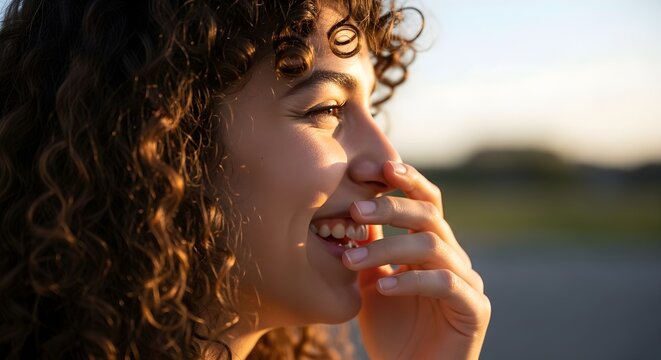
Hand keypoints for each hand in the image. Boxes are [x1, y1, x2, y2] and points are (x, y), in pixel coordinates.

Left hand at [342, 161, 490, 359]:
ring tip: (351, 259)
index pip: (424, 199)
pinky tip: (381, 288)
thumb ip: (369, 247)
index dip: (403, 179)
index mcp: (432, 244)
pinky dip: (410, 281)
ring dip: (388, 249)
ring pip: (432, 245)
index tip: (366, 169)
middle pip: (429, 214)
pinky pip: (444, 283)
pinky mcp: (474, 308)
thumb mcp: (371, 280)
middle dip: (390, 207)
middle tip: (354, 211)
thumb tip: (349, 209)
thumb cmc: (391, 330)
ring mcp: (467, 281)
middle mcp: (453, 256)